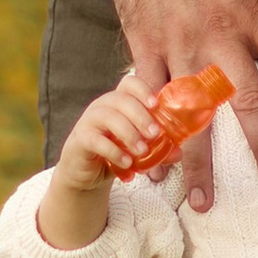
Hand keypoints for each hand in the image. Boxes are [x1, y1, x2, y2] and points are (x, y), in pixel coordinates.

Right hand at [38, 78, 169, 247]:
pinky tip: (126, 163)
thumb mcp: (139, 151)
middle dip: (141, 116)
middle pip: (121, 99)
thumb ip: (158, 149)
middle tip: (155, 134)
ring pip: (108, 117)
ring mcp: (89, 121)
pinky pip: (95, 140)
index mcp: (120, 101)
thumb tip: (177, 153)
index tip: (156, 105)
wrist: (87, 174)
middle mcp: (103, 106)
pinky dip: (113, 151)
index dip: (143, 90)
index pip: (129, 83)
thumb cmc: (116, 153)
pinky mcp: (80, 139)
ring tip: (142, 151)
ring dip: (128, 133)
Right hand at [104, 0, 257, 207]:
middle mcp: (221, 35)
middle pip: (251, 104)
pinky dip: (151, 135)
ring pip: (194, 114)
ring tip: (206, 204)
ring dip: (200, 164)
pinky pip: (147, 99)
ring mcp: (179, 42)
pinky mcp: (144, 43)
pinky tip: (152, 169)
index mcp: (255, 12)